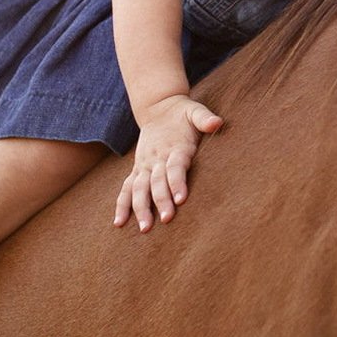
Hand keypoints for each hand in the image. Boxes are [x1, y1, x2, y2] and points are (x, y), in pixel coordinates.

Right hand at [113, 95, 223, 231]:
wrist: (158, 108)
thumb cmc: (182, 114)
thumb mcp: (195, 111)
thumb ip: (204, 119)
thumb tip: (218, 123)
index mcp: (174, 147)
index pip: (175, 166)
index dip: (177, 182)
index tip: (180, 199)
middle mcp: (157, 158)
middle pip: (157, 181)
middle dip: (160, 201)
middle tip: (166, 220)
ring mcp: (144, 165)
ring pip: (139, 188)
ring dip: (140, 208)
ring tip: (144, 229)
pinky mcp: (137, 169)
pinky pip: (126, 189)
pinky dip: (122, 205)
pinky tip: (119, 223)